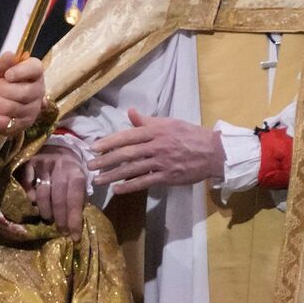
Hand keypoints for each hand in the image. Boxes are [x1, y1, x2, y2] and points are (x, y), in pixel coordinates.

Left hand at [0, 53, 44, 136]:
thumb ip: (2, 62)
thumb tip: (10, 55)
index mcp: (34, 72)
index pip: (36, 69)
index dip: (21, 71)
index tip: (7, 75)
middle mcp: (39, 91)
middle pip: (23, 92)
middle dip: (1, 89)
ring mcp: (33, 110)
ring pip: (11, 108)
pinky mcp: (24, 125)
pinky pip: (5, 123)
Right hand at [19, 143, 87, 240]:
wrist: (61, 148)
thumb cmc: (72, 171)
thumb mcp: (81, 182)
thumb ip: (79, 199)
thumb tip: (76, 224)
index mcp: (76, 173)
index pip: (74, 200)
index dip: (74, 219)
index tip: (73, 236)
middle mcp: (61, 167)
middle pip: (58, 198)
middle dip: (59, 218)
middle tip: (60, 231)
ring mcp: (44, 163)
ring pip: (43, 192)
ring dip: (45, 210)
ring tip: (47, 219)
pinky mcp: (31, 161)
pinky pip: (27, 181)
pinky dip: (29, 193)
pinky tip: (33, 202)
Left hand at [89, 108, 224, 193]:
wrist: (214, 152)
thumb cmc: (190, 135)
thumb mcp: (169, 123)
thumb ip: (147, 121)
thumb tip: (130, 112)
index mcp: (155, 131)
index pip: (127, 136)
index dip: (108, 142)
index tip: (93, 147)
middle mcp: (156, 146)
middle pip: (126, 153)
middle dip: (105, 160)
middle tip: (89, 166)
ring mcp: (162, 162)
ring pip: (133, 169)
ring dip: (113, 175)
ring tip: (98, 180)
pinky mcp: (168, 177)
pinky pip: (145, 182)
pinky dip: (130, 186)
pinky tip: (117, 190)